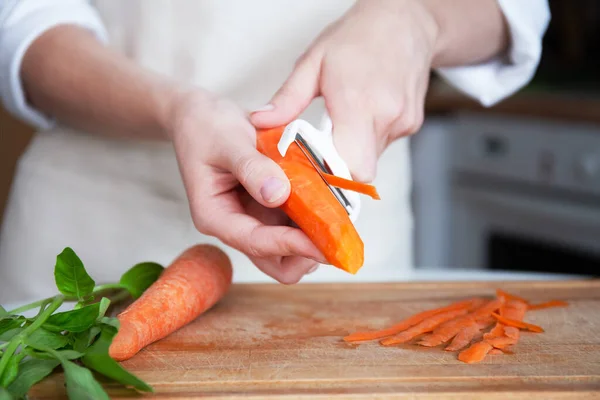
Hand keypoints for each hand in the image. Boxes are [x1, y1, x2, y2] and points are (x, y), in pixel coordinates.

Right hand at [167, 89, 325, 282]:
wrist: (201, 115)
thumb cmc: (206, 126)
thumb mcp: (227, 141)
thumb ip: (251, 167)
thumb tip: (278, 194)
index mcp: (216, 216)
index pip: (255, 243)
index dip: (291, 245)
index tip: (324, 243)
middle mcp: (236, 225)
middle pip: (275, 262)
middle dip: (306, 254)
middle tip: (336, 235)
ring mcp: (254, 219)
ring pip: (289, 249)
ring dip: (313, 239)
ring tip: (337, 218)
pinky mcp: (269, 208)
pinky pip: (295, 225)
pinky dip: (314, 219)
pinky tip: (330, 202)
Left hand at [250, 0, 438, 181]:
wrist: (405, 21)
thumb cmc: (357, 37)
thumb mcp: (313, 61)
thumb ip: (288, 98)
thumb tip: (262, 122)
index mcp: (358, 102)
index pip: (352, 167)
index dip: (331, 175)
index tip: (313, 168)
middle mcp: (385, 116)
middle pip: (360, 170)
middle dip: (338, 166)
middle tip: (322, 146)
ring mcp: (403, 122)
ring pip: (372, 159)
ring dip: (353, 149)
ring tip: (344, 120)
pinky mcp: (412, 124)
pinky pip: (384, 145)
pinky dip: (368, 138)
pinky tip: (362, 113)